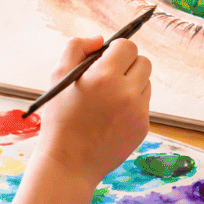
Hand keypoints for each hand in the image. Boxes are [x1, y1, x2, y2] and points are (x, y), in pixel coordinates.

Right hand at [28, 34, 151, 183]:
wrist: (68, 164)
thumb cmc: (59, 120)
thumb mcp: (57, 78)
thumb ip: (76, 49)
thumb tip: (99, 40)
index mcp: (104, 77)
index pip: (127, 46)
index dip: (115, 50)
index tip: (105, 59)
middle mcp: (126, 92)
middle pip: (143, 62)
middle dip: (127, 65)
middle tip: (109, 77)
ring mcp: (138, 111)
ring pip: (145, 83)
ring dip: (131, 85)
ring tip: (107, 101)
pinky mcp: (143, 127)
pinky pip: (143, 106)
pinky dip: (131, 107)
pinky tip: (111, 119)